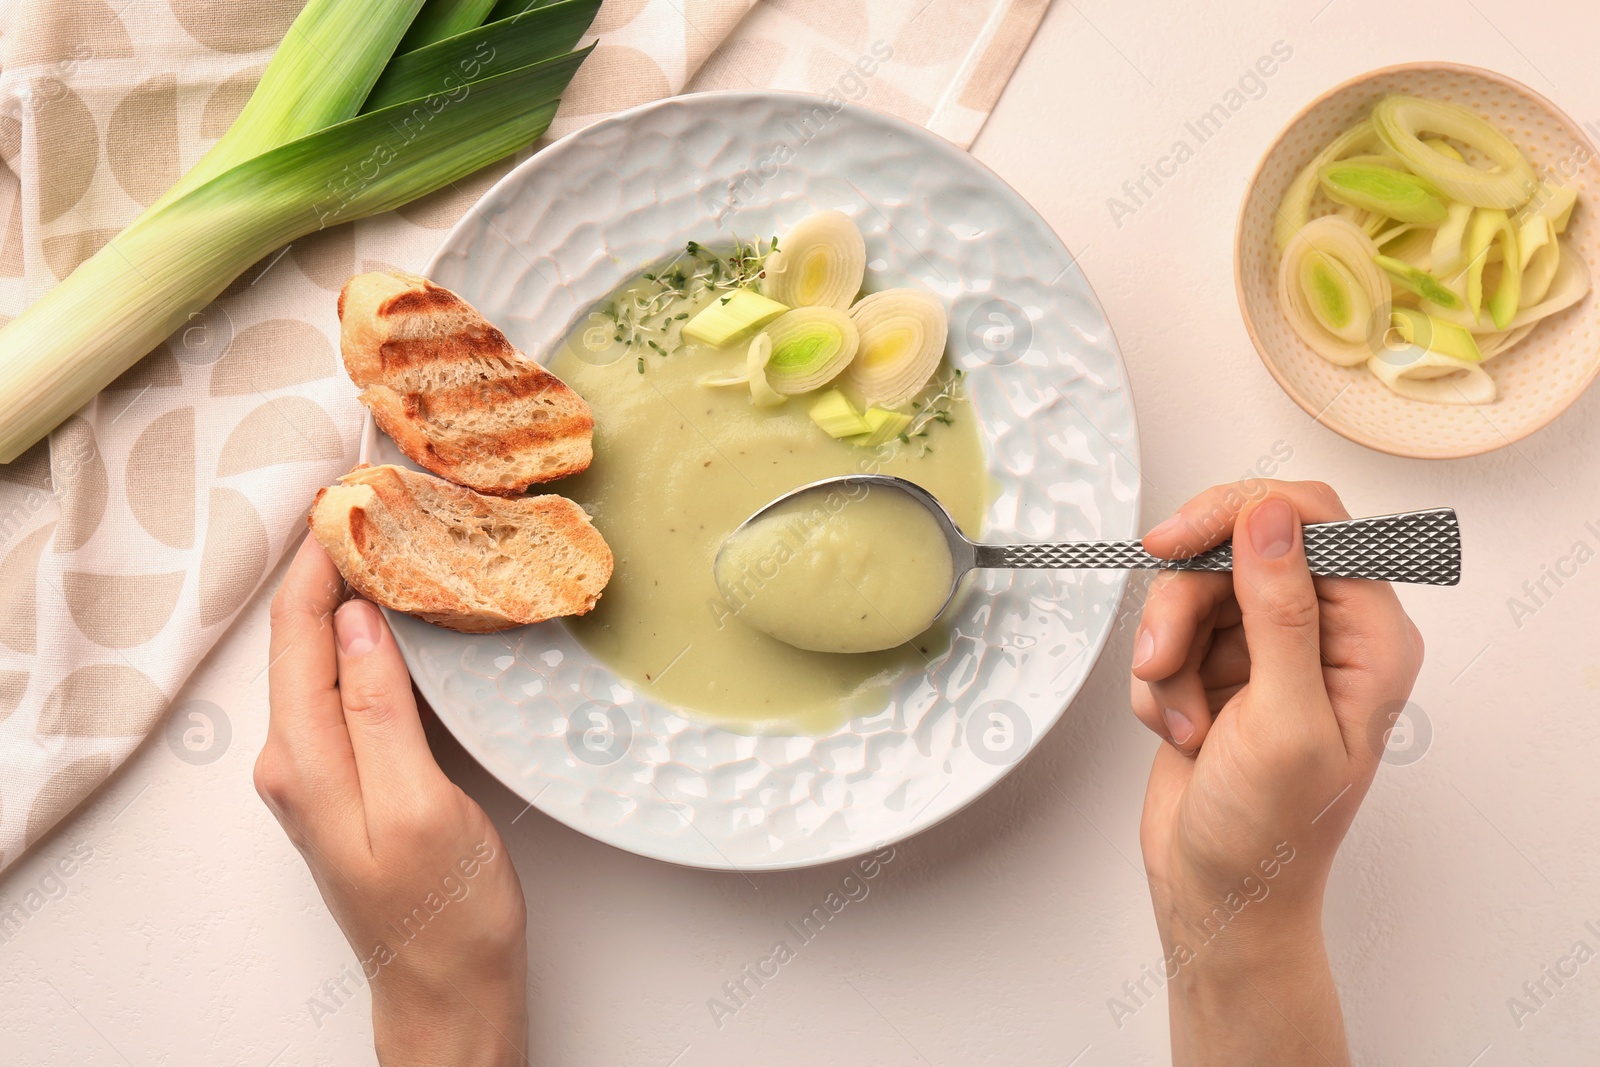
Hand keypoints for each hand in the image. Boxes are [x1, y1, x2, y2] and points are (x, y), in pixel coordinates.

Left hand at [256, 537, 528, 1066]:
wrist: (449, 990)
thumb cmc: (446, 911)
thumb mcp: (419, 804)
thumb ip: (378, 710)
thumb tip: (354, 621)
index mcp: (304, 759)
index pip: (297, 629)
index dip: (321, 555)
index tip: (354, 494)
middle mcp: (295, 759)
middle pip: (301, 636)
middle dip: (335, 563)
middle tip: (382, 501)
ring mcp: (319, 771)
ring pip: (322, 658)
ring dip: (351, 596)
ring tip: (394, 540)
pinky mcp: (348, 780)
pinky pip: (344, 688)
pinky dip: (368, 638)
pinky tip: (400, 617)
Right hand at [1130, 481, 1422, 1065]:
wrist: (1218, 895)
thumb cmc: (1270, 833)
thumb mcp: (1282, 721)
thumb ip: (1279, 610)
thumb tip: (1272, 516)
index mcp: (1369, 635)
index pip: (1312, 520)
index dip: (1239, 516)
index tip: (1177, 543)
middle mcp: (1324, 631)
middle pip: (1237, 546)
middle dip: (1186, 601)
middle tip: (1159, 652)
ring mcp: (1267, 648)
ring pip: (1193, 590)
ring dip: (1167, 654)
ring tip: (1177, 718)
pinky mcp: (1218, 667)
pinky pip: (1168, 633)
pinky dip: (1157, 682)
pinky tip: (1175, 732)